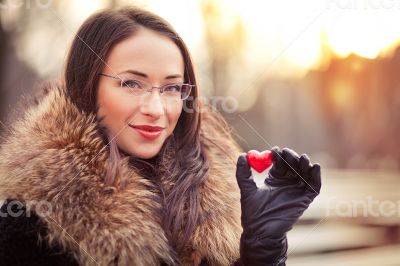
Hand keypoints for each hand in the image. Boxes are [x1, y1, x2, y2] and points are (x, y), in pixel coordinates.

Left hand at [235, 147, 320, 264]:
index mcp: (274, 179)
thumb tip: (242, 155)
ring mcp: (296, 191)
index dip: (279, 156)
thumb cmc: (253, 212)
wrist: (261, 230)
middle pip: (293, 166)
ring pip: (304, 173)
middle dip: (292, 158)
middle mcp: (287, 183)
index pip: (280, 163)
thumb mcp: (247, 189)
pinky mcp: (305, 199)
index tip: (276, 150)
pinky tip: (315, 167)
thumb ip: (243, 173)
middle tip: (288, 153)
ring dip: (305, 164)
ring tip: (302, 158)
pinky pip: (314, 186)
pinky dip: (316, 176)